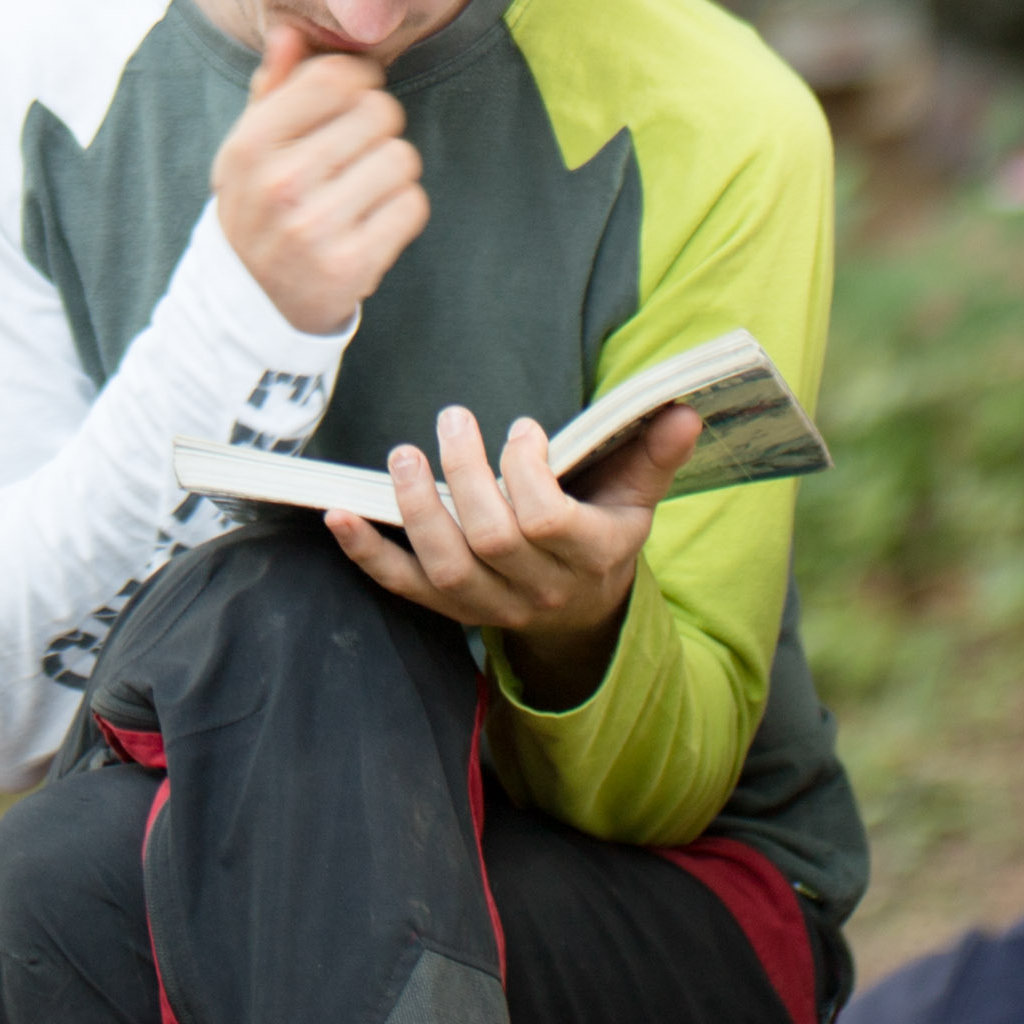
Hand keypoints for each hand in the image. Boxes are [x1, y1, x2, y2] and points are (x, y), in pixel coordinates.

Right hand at [208, 25, 426, 330]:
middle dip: (378, 127)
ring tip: (363, 189)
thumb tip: (291, 34)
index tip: (357, 95)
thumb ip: (272, 87)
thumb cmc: (261, 205)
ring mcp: (316, 227)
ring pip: (402, 158)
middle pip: (379, 112)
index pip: (333, 77)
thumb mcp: (250, 147)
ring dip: (393, 171)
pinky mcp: (353, 264)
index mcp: (251, 144)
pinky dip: (402, 210)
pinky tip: (373, 220)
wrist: (253, 301)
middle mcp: (281, 183)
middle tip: (356, 153)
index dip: (360, 78)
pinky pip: (413, 206)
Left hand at [330, 402, 701, 705]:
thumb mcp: (636, 498)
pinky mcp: (450, 609)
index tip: (523, 430)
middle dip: (465, 473)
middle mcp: (538, 588)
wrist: (584, 615)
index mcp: (588, 556)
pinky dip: (367, 553)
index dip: (526, 471)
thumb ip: (655, 455)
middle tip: (452, 420)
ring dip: (417, 507)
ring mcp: (490, 605)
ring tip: (403, 455)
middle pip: (491, 537)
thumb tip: (684, 408)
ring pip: (447, 566)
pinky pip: (403, 587)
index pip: (547, 519)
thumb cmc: (604, 535)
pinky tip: (339, 514)